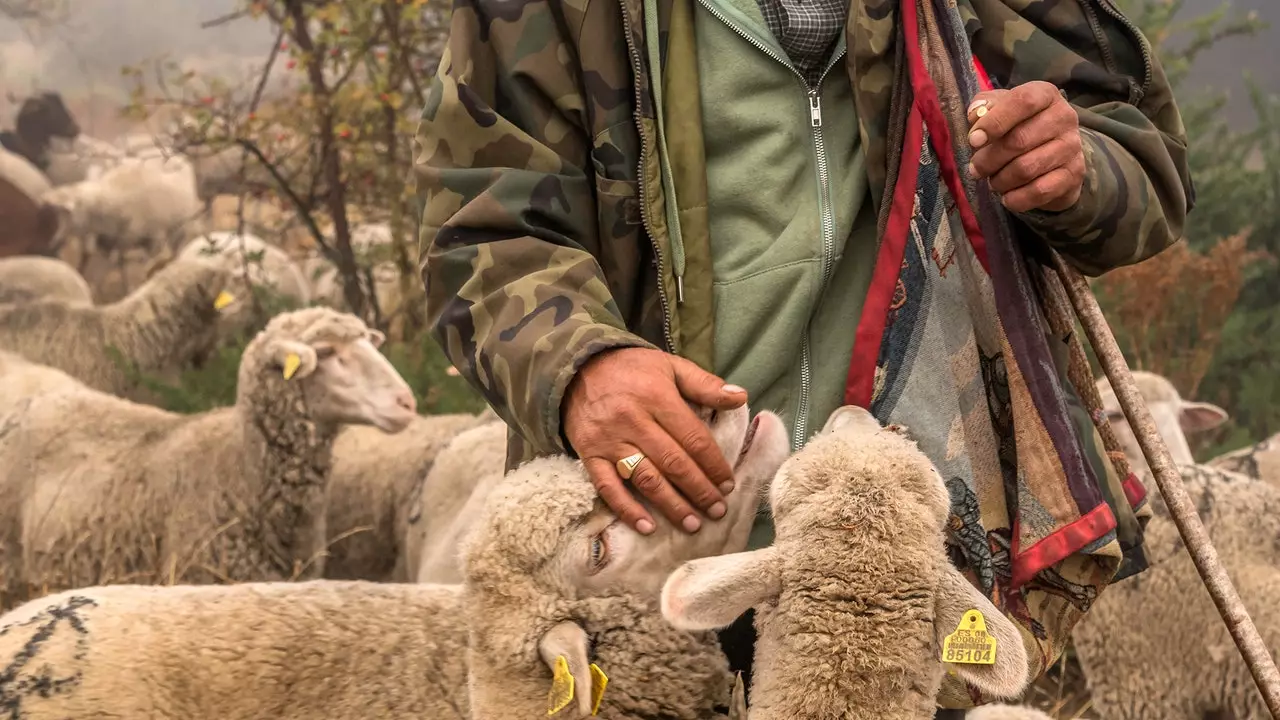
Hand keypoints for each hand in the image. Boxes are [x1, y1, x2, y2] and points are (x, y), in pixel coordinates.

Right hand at [562, 347, 747, 534]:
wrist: (577, 369)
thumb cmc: (631, 369)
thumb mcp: (670, 367)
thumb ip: (705, 384)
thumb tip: (740, 397)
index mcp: (656, 397)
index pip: (693, 438)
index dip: (713, 464)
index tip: (728, 484)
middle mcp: (633, 421)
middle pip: (673, 463)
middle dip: (699, 490)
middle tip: (717, 510)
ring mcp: (609, 441)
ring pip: (646, 479)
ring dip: (671, 505)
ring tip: (693, 523)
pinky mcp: (589, 455)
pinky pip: (608, 487)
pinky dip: (626, 509)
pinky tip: (647, 527)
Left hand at [966, 81, 1084, 213]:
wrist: (1054, 158)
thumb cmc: (1019, 128)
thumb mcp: (1000, 110)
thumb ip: (984, 107)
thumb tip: (974, 115)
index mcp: (1045, 95)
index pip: (1023, 101)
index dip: (995, 121)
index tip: (974, 140)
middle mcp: (1065, 117)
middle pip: (1020, 140)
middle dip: (989, 159)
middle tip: (975, 169)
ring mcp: (1072, 147)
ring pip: (1026, 168)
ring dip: (1000, 180)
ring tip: (992, 182)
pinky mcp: (1074, 175)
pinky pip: (1040, 191)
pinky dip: (1016, 198)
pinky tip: (1007, 198)